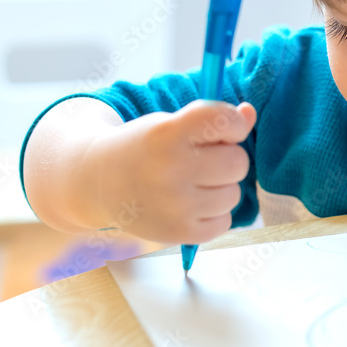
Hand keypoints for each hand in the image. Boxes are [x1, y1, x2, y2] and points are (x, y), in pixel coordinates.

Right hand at [78, 100, 256, 243]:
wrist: (98, 182)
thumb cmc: (144, 148)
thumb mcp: (171, 124)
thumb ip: (213, 118)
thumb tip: (249, 113)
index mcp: (168, 132)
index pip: (224, 120)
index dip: (234, 123)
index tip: (224, 128)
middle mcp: (171, 169)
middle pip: (237, 162)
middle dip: (227, 158)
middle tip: (203, 159)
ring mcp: (175, 205)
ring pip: (233, 194)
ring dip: (220, 187)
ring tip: (191, 183)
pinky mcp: (178, 233)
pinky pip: (224, 221)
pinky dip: (213, 213)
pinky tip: (189, 204)